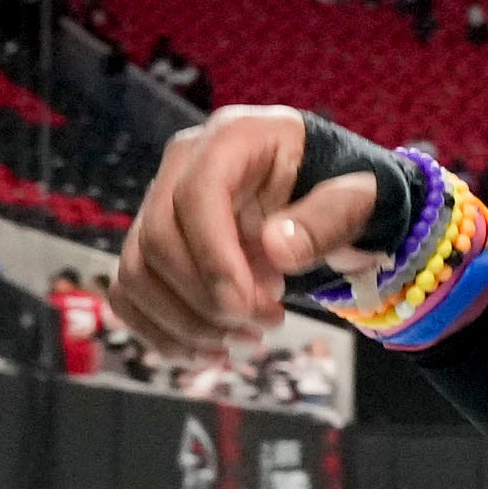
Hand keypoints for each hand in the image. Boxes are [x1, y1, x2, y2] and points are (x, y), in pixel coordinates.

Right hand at [118, 106, 383, 359]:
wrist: (325, 195)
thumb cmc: (341, 188)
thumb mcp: (357, 198)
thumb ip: (325, 220)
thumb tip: (276, 250)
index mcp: (234, 136)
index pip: (197, 195)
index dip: (214, 259)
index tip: (246, 308)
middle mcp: (184, 161)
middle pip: (158, 238)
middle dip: (206, 300)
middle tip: (265, 326)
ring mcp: (160, 199)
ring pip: (137, 272)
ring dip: (186, 324)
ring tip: (245, 341)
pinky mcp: (150, 240)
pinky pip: (130, 292)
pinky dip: (162, 332)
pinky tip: (207, 352)